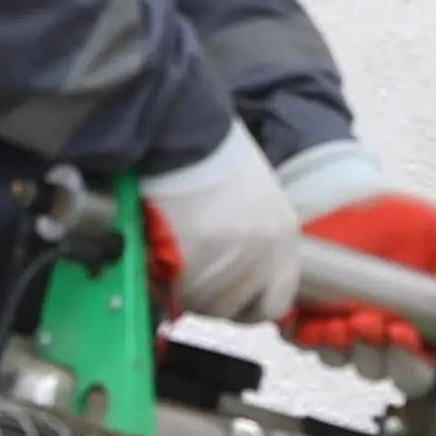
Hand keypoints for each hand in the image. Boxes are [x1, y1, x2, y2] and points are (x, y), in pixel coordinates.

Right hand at [136, 126, 306, 323]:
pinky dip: (160, 280)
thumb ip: (250, 238)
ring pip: (199, 303)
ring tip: (169, 252)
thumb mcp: (250, 196)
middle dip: (209, 294)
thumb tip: (234, 268)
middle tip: (188, 269)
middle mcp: (261, 256)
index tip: (231, 297)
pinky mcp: (188, 266)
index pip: (276, 300)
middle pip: (232, 307)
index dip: (249, 301)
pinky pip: (172, 292)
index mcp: (281, 235)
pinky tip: (154, 251)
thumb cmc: (206, 150)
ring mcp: (225, 264)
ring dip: (183, 288)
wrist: (174, 128)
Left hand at [287, 187, 435, 362]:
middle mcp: (382, 337)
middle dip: (379, 353)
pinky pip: (307, 344)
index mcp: (421, 328)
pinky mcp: (306, 321)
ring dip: (344, 346)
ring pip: (344, 361)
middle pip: (383, 372)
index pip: (424, 370)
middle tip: (373, 323)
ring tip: (344, 318)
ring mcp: (343, 332)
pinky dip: (310, 335)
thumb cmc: (394, 220)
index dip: (415, 363)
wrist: (342, 195)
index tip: (406, 334)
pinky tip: (315, 319)